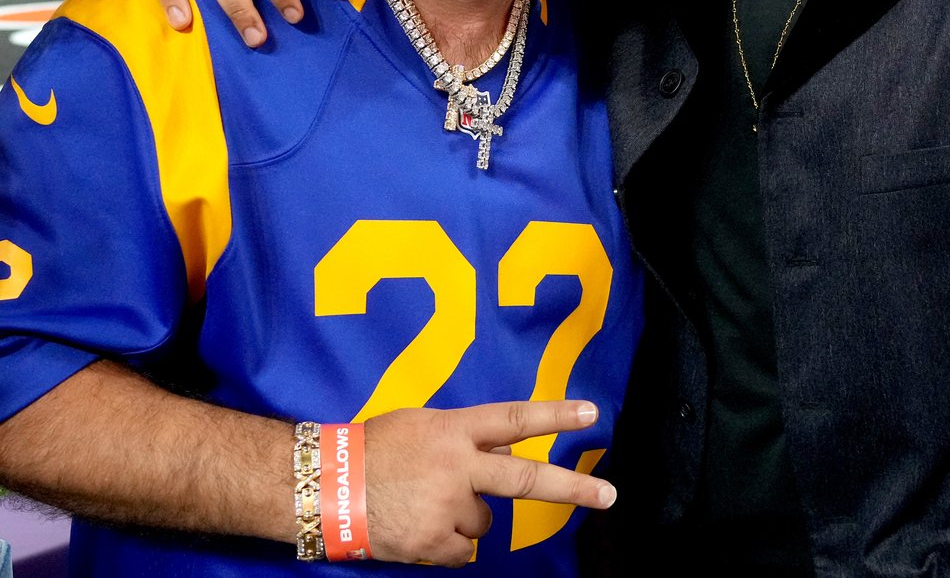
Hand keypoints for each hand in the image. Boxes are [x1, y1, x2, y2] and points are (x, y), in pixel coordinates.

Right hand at [363, 400, 613, 566]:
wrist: (325, 486)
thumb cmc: (375, 447)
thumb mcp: (425, 423)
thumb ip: (467, 436)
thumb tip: (506, 452)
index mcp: (454, 430)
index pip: (514, 419)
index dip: (555, 415)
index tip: (591, 413)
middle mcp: (457, 467)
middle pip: (526, 479)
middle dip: (573, 487)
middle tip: (609, 495)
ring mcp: (447, 508)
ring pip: (486, 520)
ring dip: (467, 515)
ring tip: (427, 500)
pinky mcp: (434, 543)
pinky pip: (465, 550)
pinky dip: (450, 542)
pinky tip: (422, 524)